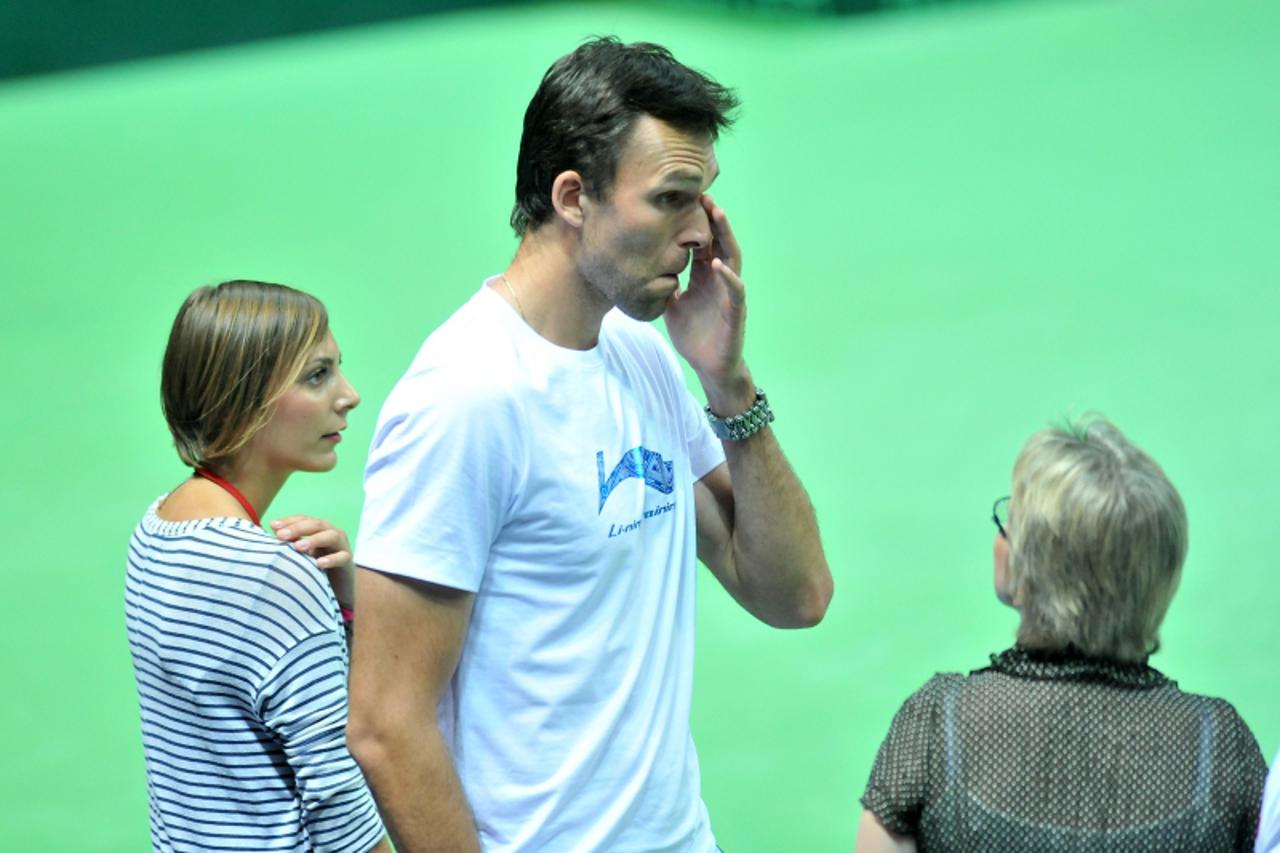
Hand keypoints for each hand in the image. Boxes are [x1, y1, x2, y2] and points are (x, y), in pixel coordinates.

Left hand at [271, 515, 354, 608]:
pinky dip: (331, 559)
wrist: (338, 588)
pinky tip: (319, 564)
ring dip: (315, 539)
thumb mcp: (301, 555)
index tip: (272, 526)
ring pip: (331, 536)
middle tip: (281, 535)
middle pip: (316, 524)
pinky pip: (342, 557)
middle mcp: (331, 533)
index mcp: (318, 529)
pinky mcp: (348, 561)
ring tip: (298, 547)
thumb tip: (270, 535)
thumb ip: (290, 545)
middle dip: (298, 528)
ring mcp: (342, 546)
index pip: (303, 519)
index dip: (289, 520)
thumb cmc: (315, 568)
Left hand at [664, 195, 753, 409]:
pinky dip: (728, 277)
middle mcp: (719, 280)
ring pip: (732, 258)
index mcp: (704, 278)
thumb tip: (640, 271)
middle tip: (703, 195)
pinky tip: (717, 264)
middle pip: (719, 242)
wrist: (709, 366)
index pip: (703, 244)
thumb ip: (663, 286)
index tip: (685, 201)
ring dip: (726, 236)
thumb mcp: (672, 306)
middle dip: (713, 219)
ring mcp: (730, 294)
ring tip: (717, 215)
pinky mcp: (736, 312)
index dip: (697, 223)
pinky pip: (736, 291)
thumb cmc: (695, 336)